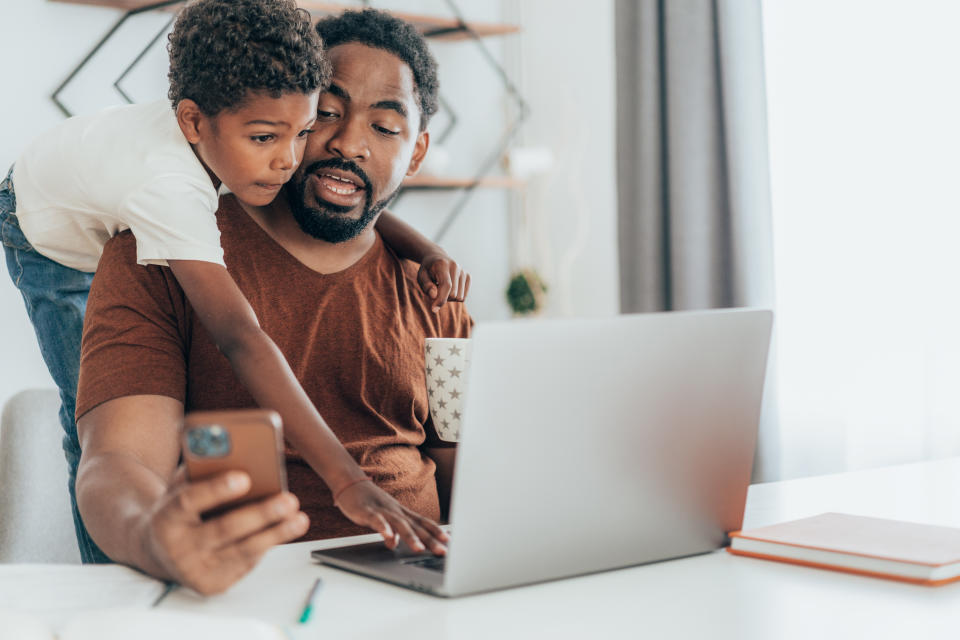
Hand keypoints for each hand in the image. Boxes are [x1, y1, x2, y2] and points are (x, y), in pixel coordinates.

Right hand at [137, 469, 308, 594]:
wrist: (157, 553)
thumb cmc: (179, 511)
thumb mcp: (180, 488)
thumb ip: (201, 471)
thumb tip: (236, 451)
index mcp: (165, 519)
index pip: (188, 502)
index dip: (216, 490)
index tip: (244, 477)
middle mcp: (177, 549)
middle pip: (223, 530)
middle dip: (260, 514)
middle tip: (288, 499)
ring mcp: (195, 571)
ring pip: (242, 551)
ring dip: (275, 534)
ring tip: (299, 518)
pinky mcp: (213, 585)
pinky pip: (246, 564)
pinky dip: (267, 545)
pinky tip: (284, 530)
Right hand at [334, 479, 449, 554]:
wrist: (350, 483)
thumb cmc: (368, 502)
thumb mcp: (382, 518)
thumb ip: (390, 531)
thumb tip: (393, 544)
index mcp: (401, 512)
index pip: (422, 522)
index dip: (435, 531)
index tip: (448, 541)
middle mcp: (395, 511)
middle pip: (415, 526)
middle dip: (430, 540)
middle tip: (442, 551)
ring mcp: (383, 510)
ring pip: (399, 524)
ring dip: (410, 537)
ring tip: (419, 549)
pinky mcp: (367, 512)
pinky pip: (377, 520)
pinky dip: (384, 528)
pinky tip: (388, 538)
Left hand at [417, 253, 470, 311]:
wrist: (437, 258)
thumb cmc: (427, 270)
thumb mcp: (421, 277)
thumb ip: (426, 286)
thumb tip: (434, 296)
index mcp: (442, 265)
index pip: (446, 285)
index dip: (441, 299)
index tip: (433, 309)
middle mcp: (455, 267)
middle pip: (453, 294)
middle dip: (442, 298)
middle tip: (435, 291)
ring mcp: (463, 272)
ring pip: (460, 297)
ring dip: (449, 298)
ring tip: (442, 289)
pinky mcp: (468, 276)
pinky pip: (463, 297)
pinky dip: (455, 297)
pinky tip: (449, 289)